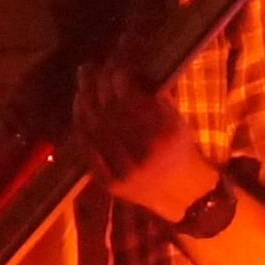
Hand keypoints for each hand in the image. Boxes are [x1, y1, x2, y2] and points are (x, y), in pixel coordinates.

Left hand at [70, 54, 223, 218]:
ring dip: (84, 101)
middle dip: (96, 84)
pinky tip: (79, 109)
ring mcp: (124, 171)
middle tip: (89, 68)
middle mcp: (143, 154)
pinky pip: (89, 150)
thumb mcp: (177, 122)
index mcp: (164, 135)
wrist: (186, 198)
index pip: (130, 99)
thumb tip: (127, 70)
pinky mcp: (110, 183)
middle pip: (109, 110)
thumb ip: (155, 99)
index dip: (117, 78)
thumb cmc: (182, 153)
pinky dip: (80, 126)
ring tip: (82, 84)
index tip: (114, 66)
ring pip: (94, 129)